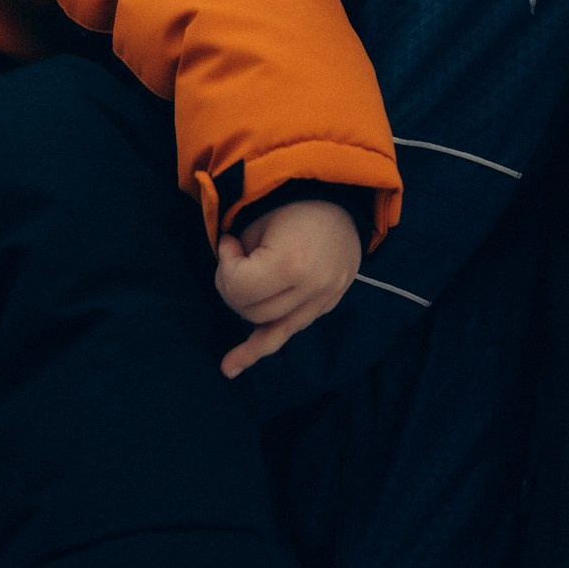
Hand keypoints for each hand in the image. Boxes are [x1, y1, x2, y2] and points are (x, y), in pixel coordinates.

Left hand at [215, 198, 361, 378]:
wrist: (343, 200)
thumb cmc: (296, 203)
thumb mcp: (260, 219)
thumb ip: (238, 253)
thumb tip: (228, 275)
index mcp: (292, 265)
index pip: (240, 289)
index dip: (225, 267)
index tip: (229, 243)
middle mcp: (310, 290)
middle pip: (251, 311)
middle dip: (233, 287)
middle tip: (236, 257)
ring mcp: (322, 302)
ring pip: (266, 327)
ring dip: (246, 309)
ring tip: (235, 293)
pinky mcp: (327, 306)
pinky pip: (287, 333)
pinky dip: (258, 349)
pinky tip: (231, 367)